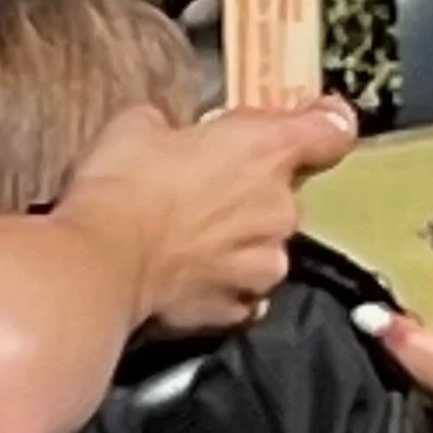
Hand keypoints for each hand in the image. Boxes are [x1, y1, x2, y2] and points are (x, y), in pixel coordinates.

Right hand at [56, 95, 355, 337]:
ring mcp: (265, 264)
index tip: (316, 122)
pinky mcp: (239, 310)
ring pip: (265, 247)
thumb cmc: (123, 183)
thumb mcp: (141, 124)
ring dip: (238, 243)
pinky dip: (219, 285)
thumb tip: (169, 134)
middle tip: (204, 192)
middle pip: (285, 195)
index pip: (333, 131)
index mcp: (269, 151)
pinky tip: (185, 277)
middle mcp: (282, 209)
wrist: (99, 262)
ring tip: (188, 242)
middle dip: (252, 193)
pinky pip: (241, 292)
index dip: (325, 123)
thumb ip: (177, 127)